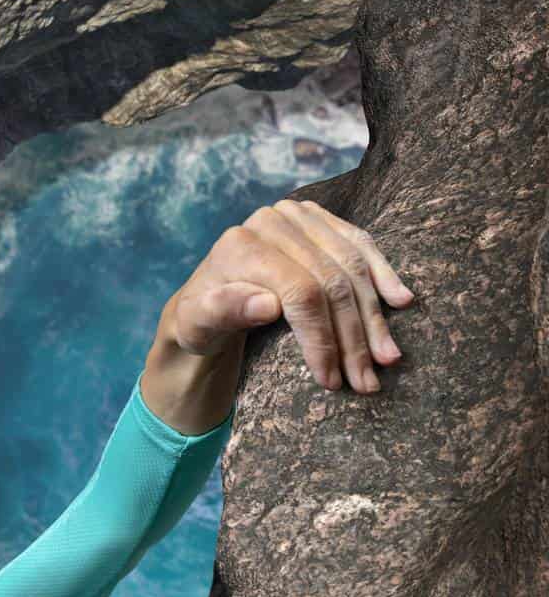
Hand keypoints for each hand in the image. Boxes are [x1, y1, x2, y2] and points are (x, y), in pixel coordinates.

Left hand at [163, 199, 413, 392]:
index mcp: (241, 245)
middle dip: (353, 337)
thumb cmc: (200, 321)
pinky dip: (382, 275)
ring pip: (352, 266)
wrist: (206, 302)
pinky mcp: (319, 220)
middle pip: (331, 282)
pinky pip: (361, 245)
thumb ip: (223, 312)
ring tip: (388, 358)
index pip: (301, 293)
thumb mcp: (195, 326)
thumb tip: (269, 304)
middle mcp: (271, 221)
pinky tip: (400, 301)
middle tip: (367, 380)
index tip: (330, 379)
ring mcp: (298, 216)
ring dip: (375, 316)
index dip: (322, 338)